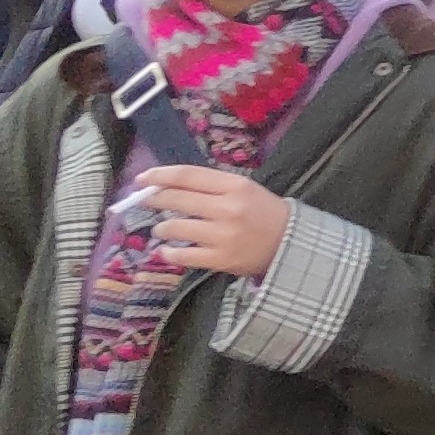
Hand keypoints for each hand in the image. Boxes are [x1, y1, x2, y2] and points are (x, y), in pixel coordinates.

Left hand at [136, 163, 293, 278]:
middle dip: (154, 199)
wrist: (292, 244)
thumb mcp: (243, 189)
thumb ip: (210, 186)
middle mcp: (228, 209)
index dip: (160, 175)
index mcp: (235, 186)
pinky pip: (184, 256)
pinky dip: (169, 253)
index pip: (188, 175)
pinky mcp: (221, 259)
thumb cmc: (263, 213)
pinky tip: (166, 251)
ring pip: (175, 228)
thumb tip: (167, 185)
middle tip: (145, 201)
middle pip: (177, 199)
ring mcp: (223, 235)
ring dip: (162, 228)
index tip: (142, 178)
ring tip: (162, 230)